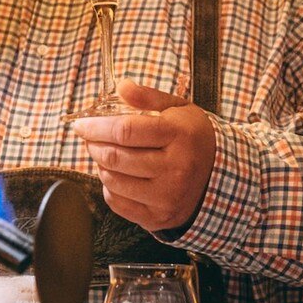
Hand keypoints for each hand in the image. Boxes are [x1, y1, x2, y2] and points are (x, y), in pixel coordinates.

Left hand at [72, 80, 217, 232]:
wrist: (221, 177)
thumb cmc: (193, 138)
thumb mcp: (179, 109)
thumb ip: (149, 97)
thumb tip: (122, 86)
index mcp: (179, 135)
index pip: (126, 130)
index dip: (96, 127)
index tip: (82, 124)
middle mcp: (175, 168)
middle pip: (116, 157)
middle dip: (94, 145)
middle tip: (91, 138)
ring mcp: (167, 196)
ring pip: (113, 181)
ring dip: (101, 165)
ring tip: (106, 154)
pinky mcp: (159, 216)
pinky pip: (117, 203)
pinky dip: (109, 187)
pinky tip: (117, 175)